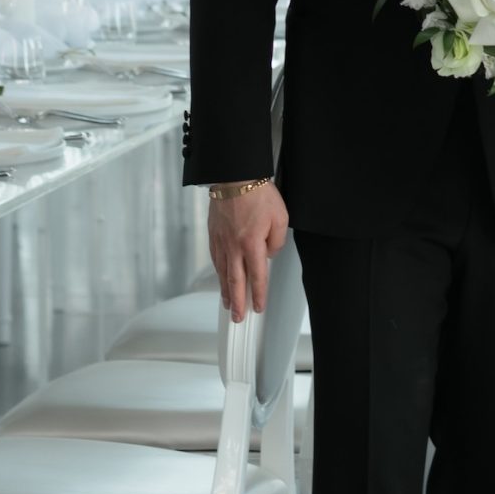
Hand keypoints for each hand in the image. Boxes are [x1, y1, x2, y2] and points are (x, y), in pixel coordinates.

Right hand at [207, 178, 288, 320]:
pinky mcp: (213, 234)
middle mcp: (234, 247)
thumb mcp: (280, 217)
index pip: (257, 277)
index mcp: (252, 244)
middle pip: (236, 281)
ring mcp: (221, 241)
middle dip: (237, 302)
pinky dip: (218, 273)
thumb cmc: (258, 194)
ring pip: (223, 273)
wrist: (233, 175)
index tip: (258, 307)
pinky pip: (215, 259)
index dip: (259, 295)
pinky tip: (220, 278)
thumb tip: (270, 254)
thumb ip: (277, 241)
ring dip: (226, 291)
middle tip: (237, 318)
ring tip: (227, 304)